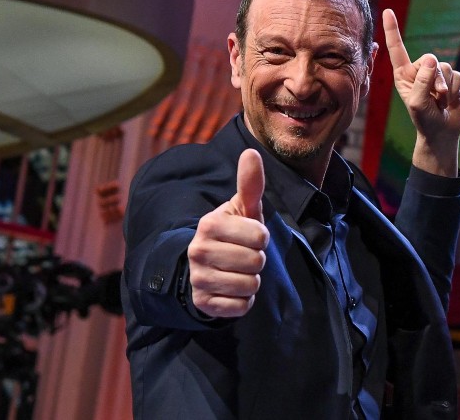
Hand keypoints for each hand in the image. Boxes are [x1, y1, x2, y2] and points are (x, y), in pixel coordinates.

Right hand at [187, 149, 269, 317]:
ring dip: (252, 281)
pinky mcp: (202, 303)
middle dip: (257, 260)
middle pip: (256, 262)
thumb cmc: (234, 232)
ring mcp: (198, 278)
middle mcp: (198, 251)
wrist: (206, 266)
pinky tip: (232, 289)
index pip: (260, 236)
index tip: (249, 236)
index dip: (262, 237)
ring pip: (250, 285)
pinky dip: (243, 301)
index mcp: (209, 224)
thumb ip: (250, 183)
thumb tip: (251, 151)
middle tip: (243, 255)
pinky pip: (240, 306)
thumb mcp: (243, 208)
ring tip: (238, 271)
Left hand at [382, 8, 459, 175]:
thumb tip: (431, 59)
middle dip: (435, 78)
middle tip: (436, 96)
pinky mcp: (452, 80)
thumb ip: (422, 79)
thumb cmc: (423, 118)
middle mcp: (419, 70)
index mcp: (403, 73)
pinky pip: (458, 76)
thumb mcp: (417, 101)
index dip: (392, 29)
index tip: (387, 11)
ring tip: (441, 101)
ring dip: (446, 87)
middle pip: (430, 59)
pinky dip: (456, 90)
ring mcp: (435, 74)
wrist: (441, 132)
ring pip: (446, 67)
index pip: (396, 48)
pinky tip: (450, 101)